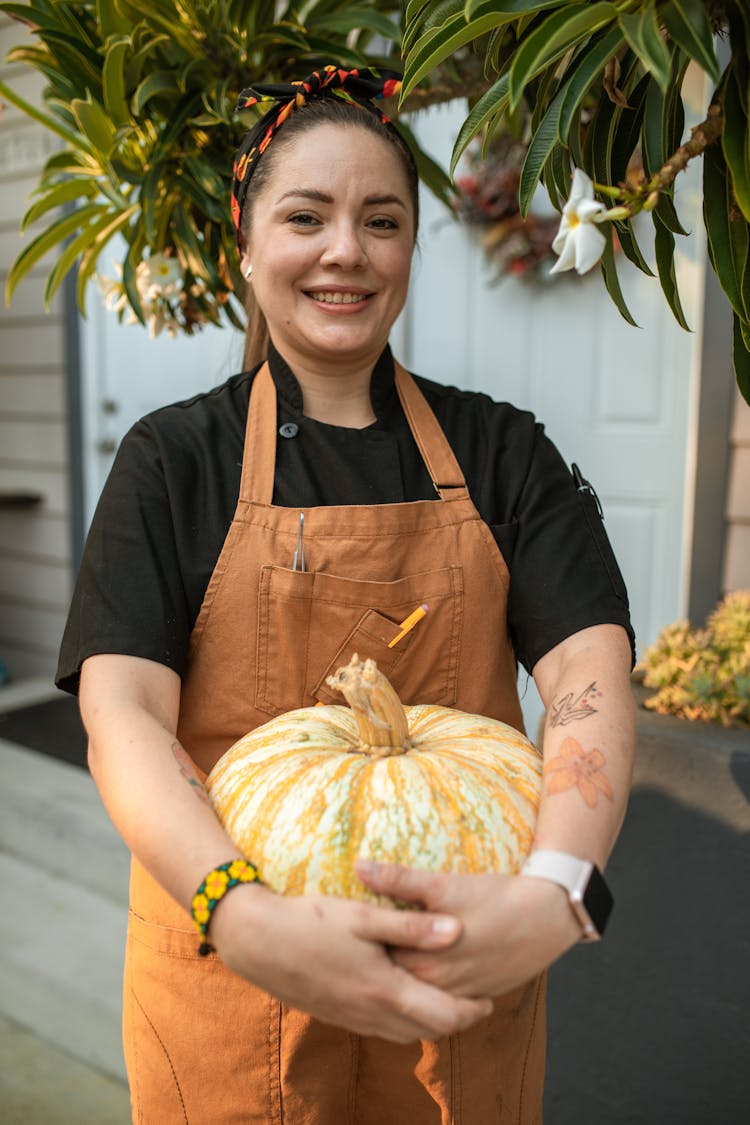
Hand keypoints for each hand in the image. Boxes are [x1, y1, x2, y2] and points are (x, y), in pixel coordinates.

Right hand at [209, 883, 493, 1042]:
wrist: (256, 940)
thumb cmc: (310, 921)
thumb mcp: (363, 915)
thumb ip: (411, 926)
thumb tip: (457, 930)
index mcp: (384, 989)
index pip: (443, 1016)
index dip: (471, 1011)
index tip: (489, 998)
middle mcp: (370, 1013)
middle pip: (428, 1031)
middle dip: (455, 1020)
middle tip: (474, 1000)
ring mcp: (351, 1018)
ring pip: (404, 1034)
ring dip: (428, 1021)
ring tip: (444, 998)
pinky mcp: (336, 1015)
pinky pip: (380, 1029)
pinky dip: (402, 1019)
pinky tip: (401, 996)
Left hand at [356, 861, 581, 998]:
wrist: (547, 917)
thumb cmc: (494, 898)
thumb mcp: (444, 885)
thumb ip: (399, 880)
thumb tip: (359, 867)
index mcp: (422, 962)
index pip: (374, 963)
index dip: (355, 950)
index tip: (337, 934)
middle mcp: (435, 986)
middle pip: (391, 982)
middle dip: (370, 968)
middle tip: (347, 948)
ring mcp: (455, 995)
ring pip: (414, 995)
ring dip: (396, 980)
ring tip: (373, 961)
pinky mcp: (473, 995)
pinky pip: (439, 999)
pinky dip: (422, 989)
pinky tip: (414, 970)